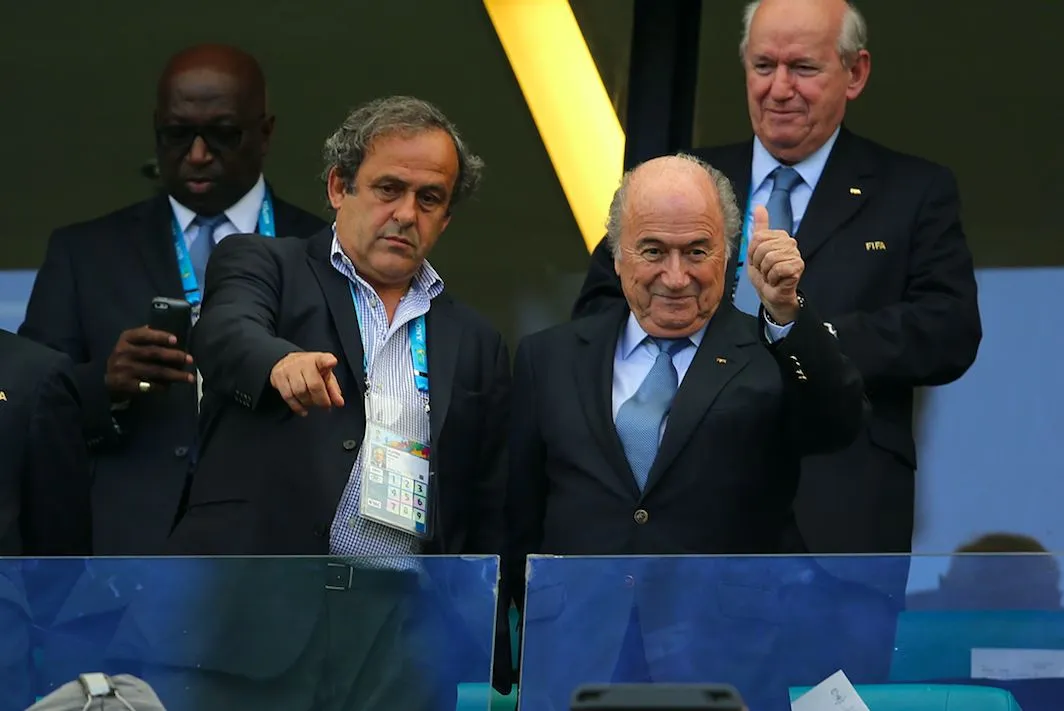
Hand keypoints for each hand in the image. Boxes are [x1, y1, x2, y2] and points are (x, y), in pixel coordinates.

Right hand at [104, 326, 193, 399]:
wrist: (106, 381)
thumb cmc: (125, 359)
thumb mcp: (129, 344)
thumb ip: (144, 336)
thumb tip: (166, 332)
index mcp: (126, 339)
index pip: (144, 335)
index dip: (160, 336)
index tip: (176, 340)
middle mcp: (123, 352)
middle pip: (153, 353)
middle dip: (174, 356)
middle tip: (190, 360)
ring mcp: (123, 369)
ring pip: (155, 371)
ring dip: (175, 375)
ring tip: (189, 378)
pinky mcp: (125, 384)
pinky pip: (149, 385)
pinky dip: (163, 386)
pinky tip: (172, 386)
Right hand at [269, 352, 344, 415]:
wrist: (288, 363)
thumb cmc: (310, 370)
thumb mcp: (324, 376)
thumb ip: (333, 390)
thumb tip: (339, 403)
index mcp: (318, 359)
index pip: (324, 359)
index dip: (328, 361)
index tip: (332, 362)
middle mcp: (303, 362)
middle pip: (313, 384)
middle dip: (321, 399)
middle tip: (325, 405)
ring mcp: (289, 368)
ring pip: (299, 392)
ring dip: (308, 403)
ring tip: (312, 404)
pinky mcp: (278, 376)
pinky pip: (288, 396)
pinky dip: (297, 406)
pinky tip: (303, 410)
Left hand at [746, 205, 803, 323]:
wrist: (770, 294)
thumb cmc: (764, 274)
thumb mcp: (755, 250)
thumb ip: (759, 228)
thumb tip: (759, 207)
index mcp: (780, 236)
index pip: (757, 237)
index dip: (752, 253)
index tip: (758, 262)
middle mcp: (790, 242)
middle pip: (762, 247)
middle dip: (758, 263)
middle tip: (764, 270)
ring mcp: (795, 254)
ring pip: (769, 258)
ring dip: (765, 272)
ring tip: (770, 275)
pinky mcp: (797, 267)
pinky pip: (777, 268)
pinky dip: (772, 278)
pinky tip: (776, 280)